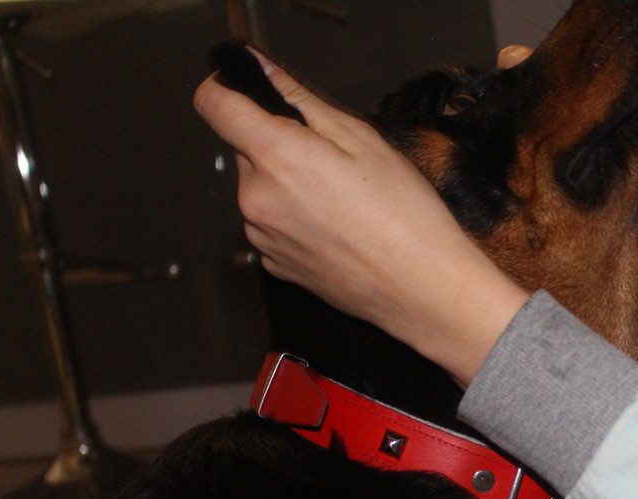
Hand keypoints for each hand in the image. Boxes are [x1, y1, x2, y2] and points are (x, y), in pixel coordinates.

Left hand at [193, 50, 526, 386]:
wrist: (424, 290)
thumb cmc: (405, 217)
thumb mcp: (363, 140)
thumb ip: (301, 101)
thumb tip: (262, 69)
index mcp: (276, 158)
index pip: (214, 104)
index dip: (228, 88)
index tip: (252, 91)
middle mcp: (256, 199)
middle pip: (246, 149)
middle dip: (281, 145)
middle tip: (336, 162)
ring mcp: (263, 237)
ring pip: (262, 189)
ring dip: (289, 185)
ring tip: (344, 202)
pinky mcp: (276, 265)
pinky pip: (273, 225)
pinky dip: (296, 220)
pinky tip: (339, 230)